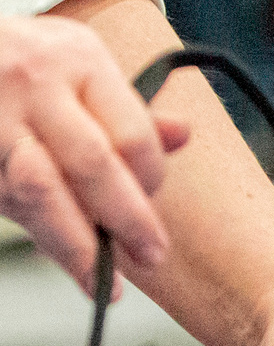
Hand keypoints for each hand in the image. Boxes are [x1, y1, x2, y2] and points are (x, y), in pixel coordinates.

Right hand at [0, 14, 188, 289]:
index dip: (150, 178)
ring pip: (39, 191)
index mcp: (78, 61)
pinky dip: (36, 231)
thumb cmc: (27, 61)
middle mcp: (33, 85)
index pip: (132, 135)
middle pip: (91, 165)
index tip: (154, 200)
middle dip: (127, 220)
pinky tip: (59, 254)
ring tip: (102, 285)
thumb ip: (130, 109)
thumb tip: (182, 134)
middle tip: (151, 255)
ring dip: (73, 246)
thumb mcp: (82, 65)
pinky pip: (6, 199)